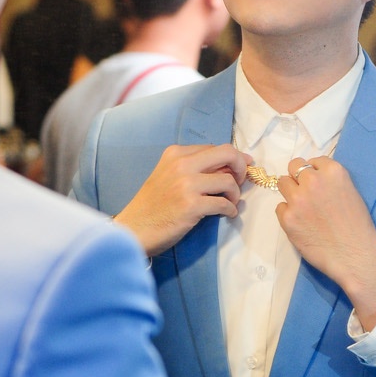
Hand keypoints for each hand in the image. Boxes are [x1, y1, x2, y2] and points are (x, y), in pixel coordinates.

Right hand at [115, 143, 249, 257]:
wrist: (134, 229)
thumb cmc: (152, 206)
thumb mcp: (168, 176)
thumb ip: (194, 168)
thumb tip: (231, 166)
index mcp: (176, 153)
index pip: (215, 148)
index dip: (232, 158)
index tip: (239, 169)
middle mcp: (181, 164)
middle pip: (227, 154)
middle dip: (241, 167)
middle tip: (241, 182)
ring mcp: (186, 184)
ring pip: (228, 181)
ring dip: (235, 194)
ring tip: (230, 203)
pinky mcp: (191, 205)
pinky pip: (224, 204)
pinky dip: (230, 210)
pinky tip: (227, 214)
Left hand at [277, 156, 375, 330]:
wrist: (355, 255)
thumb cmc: (357, 226)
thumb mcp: (350, 192)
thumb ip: (330, 181)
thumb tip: (312, 178)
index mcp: (333, 171)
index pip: (313, 161)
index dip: (314, 172)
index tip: (318, 184)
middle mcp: (313, 180)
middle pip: (293, 167)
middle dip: (298, 178)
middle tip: (306, 193)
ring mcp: (298, 199)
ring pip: (282, 183)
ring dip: (290, 193)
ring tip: (302, 208)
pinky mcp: (287, 218)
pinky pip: (280, 207)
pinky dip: (288, 214)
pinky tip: (302, 224)